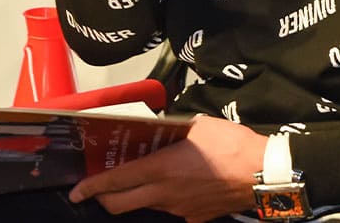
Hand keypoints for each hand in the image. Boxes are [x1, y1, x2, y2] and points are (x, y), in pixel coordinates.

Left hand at [69, 116, 267, 222]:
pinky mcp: (194, 217)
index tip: (76, 190)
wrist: (262, 173)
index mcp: (161, 169)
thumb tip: (167, 126)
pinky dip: (166, 199)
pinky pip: (171, 209)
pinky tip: (180, 185)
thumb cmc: (233, 145)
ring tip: (147, 178)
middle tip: (100, 189)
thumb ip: (177, 128)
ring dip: (138, 195)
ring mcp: (178, 209)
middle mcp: (164, 194)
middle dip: (103, 199)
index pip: (114, 182)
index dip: (90, 187)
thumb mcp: (200, 125)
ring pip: (146, 206)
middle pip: (120, 205)